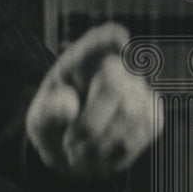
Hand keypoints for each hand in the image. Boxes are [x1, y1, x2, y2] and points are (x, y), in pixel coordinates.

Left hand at [26, 22, 161, 178]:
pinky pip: (144, 132)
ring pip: (132, 114)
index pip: (98, 42)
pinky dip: (119, 151)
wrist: (72, 150)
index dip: (110, 39)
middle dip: (90, 125)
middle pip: (114, 88)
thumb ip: (49, 112)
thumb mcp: (39, 119)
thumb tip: (70, 105)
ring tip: (81, 151)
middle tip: (69, 144)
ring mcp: (138, 90)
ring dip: (102, 142)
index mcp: (79, 61)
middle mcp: (114, 67)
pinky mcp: (153, 115)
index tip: (118, 38)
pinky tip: (102, 152)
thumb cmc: (54, 125)